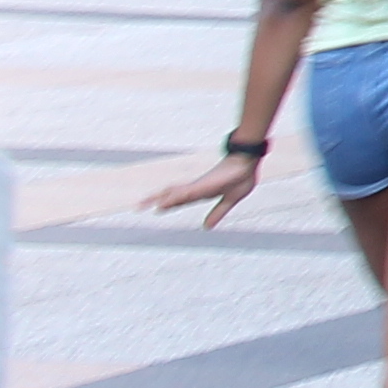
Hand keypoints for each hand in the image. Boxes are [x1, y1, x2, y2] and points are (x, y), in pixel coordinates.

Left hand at [151, 148, 266, 229]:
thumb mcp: (231, 199)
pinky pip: (185, 193)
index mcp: (203, 191)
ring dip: (159, 198)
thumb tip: (206, 227)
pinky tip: (163, 202)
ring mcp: (199, 185)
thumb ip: (218, 212)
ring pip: (174, 193)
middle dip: (156, 199)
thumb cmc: (242, 175)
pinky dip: (173, 198)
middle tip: (139, 205)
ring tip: (144, 204)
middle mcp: (197, 188)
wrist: (248, 160)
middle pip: (172, 193)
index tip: (156, 208)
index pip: (181, 198)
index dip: (169, 203)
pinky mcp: (203, 185)